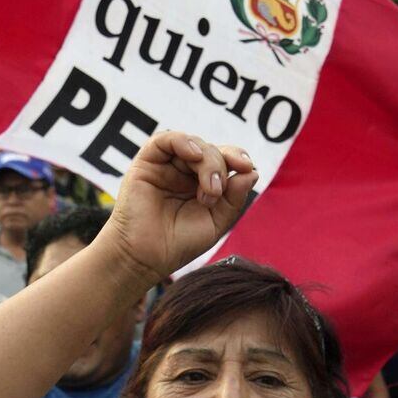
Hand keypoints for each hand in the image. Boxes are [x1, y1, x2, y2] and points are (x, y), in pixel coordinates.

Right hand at [99, 132, 256, 280]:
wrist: (144, 258)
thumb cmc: (177, 244)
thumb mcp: (216, 222)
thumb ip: (234, 198)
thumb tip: (252, 172)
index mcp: (202, 184)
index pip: (224, 160)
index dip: (237, 158)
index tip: (247, 167)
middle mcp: (184, 172)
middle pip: (211, 151)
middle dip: (220, 167)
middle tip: (215, 193)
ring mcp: (166, 166)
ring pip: (193, 145)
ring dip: (207, 162)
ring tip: (208, 189)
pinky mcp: (146, 163)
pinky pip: (165, 140)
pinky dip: (183, 141)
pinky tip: (194, 155)